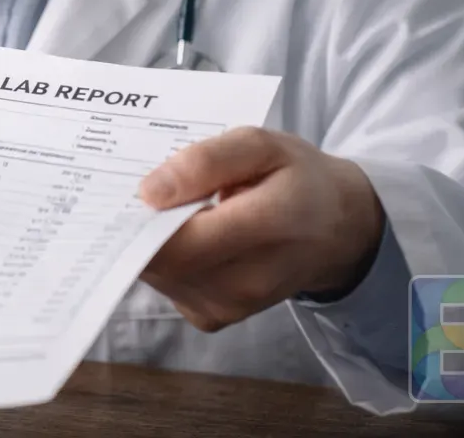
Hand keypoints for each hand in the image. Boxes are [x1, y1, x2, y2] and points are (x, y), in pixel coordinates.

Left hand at [137, 126, 384, 331]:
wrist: (339, 231)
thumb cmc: (297, 178)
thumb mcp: (261, 145)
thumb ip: (206, 161)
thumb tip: (149, 193)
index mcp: (269, 226)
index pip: (181, 242)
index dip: (141, 221)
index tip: (124, 190)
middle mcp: (249, 281)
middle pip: (162, 263)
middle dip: (140, 228)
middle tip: (144, 193)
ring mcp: (231, 307)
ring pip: (158, 277)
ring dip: (151, 243)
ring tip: (171, 210)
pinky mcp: (215, 317)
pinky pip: (167, 287)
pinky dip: (164, 260)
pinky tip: (182, 235)